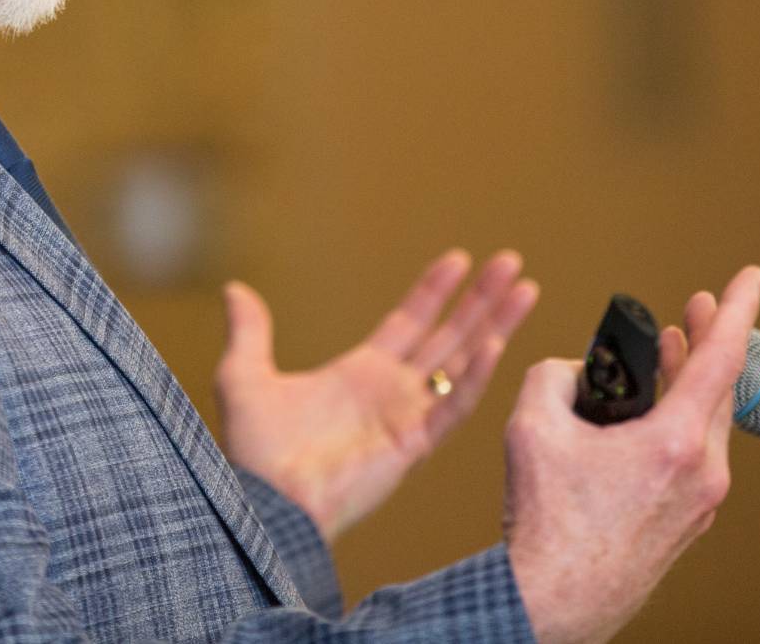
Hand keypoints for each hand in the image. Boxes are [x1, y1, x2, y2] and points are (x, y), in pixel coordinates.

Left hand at [215, 249, 538, 542]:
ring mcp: (408, 417)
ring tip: (524, 288)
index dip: (434, 291)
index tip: (460, 259)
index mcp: (360, 374)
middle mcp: (392, 393)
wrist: (265, 501)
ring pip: (465, 362)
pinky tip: (493, 343)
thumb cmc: (254, 452)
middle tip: (511, 262)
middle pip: (449, 336)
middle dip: (481, 300)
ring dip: (494, 325)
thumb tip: (235, 289)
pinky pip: (453, 405)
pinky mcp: (413, 443)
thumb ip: (250, 332)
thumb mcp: (244, 377)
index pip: (409, 322)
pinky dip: (475, 376)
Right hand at [502, 266, 759, 643]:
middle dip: (706, 340)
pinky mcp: (685, 520)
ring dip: (689, 381)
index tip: (750, 277)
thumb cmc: (550, 526)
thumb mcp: (532, 426)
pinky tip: (646, 417)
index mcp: (676, 443)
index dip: (737, 309)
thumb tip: (568, 371)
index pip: (721, 358)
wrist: (555, 598)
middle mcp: (702, 472)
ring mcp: (699, 501)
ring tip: (670, 353)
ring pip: (707, 424)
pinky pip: (693, 455)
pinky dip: (678, 421)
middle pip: (718, 389)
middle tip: (697, 307)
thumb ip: (551, 375)